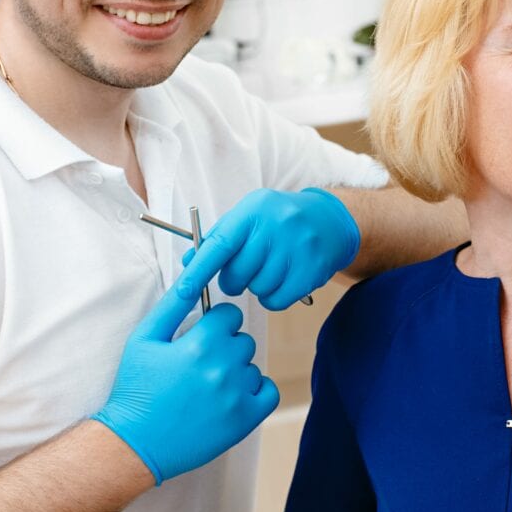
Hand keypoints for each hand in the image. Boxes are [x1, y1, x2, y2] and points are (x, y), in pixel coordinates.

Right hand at [91, 275, 279, 484]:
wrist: (134, 444)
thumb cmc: (136, 389)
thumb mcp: (144, 339)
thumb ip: (173, 305)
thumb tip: (194, 276)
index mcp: (201, 344)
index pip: (231, 314)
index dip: (216, 324)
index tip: (201, 338)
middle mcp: (223, 367)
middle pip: (244, 340)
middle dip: (225, 348)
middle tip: (199, 366)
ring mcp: (237, 395)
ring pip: (253, 367)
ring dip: (237, 373)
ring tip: (207, 388)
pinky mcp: (245, 420)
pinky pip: (269, 392)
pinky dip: (256, 392)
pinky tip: (233, 397)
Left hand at [181, 188, 359, 309]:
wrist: (329, 221)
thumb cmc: (278, 221)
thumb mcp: (249, 217)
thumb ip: (219, 239)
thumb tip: (189, 265)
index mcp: (254, 211)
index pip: (220, 244)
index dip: (198, 271)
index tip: (182, 293)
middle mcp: (277, 226)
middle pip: (237, 274)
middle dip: (234, 280)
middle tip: (245, 270)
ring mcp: (297, 248)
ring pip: (257, 289)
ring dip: (257, 286)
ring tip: (271, 268)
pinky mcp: (311, 270)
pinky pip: (277, 301)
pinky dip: (273, 297)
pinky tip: (282, 279)